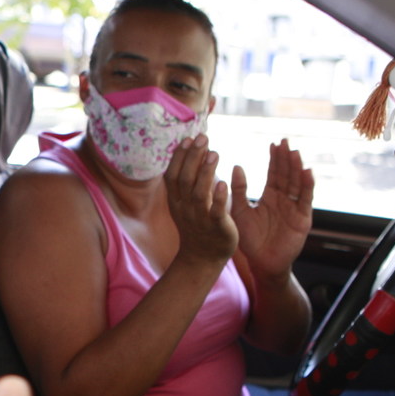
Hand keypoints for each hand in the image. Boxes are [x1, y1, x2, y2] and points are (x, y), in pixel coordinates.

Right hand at [164, 135, 237, 266]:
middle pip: (184, 180)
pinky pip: (215, 212)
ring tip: (214, 153)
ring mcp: (199, 218)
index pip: (172, 175)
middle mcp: (184, 208)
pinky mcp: (216, 227)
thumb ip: (187, 180)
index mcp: (176, 201)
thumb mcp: (185, 202)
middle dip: (192, 157)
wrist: (202, 257)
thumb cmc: (197, 224)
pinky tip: (222, 183)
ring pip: (198, 193)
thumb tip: (190, 151)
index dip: (178, 157)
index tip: (188, 138)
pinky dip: (218, 198)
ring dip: (205, 172)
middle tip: (203, 138)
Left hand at [230, 138, 313, 280]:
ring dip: (296, 168)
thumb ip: (239, 190)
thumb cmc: (250, 239)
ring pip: (296, 184)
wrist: (262, 263)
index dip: (275, 159)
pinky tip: (307, 173)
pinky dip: (306, 186)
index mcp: (270, 197)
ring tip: (295, 152)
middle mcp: (284, 200)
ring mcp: (294, 208)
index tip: (274, 143)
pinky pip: (305, 200)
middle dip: (287, 159)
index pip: (274, 173)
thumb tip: (237, 166)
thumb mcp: (240, 211)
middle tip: (286, 141)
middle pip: (287, 175)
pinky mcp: (302, 219)